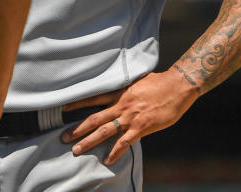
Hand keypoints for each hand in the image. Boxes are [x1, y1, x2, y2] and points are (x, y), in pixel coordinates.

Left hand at [59, 69, 197, 164]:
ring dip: (89, 141)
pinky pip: (125, 142)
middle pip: (94, 118)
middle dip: (77, 129)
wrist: (177, 86)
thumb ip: (126, 87)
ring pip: (104, 131)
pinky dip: (115, 152)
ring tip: (77, 150)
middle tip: (63, 137)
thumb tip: (120, 86)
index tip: (63, 109)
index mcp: (119, 93)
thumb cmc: (160, 82)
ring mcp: (130, 117)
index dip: (77, 104)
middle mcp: (121, 105)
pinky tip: (107, 160)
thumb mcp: (138, 80)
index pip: (93, 98)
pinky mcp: (141, 127)